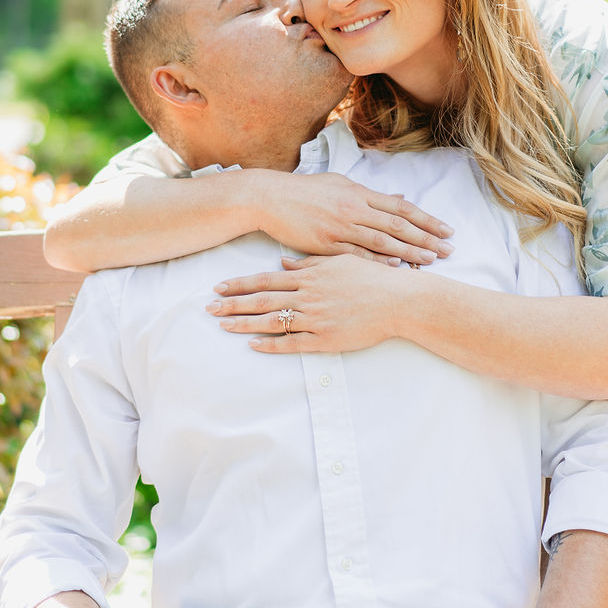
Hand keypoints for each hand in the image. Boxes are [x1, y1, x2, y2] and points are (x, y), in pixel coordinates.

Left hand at [209, 253, 410, 352]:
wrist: (398, 300)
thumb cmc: (372, 278)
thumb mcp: (339, 262)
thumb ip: (309, 263)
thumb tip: (282, 261)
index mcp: (310, 276)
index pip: (266, 279)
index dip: (240, 284)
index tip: (219, 287)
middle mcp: (308, 296)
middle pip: (262, 300)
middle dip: (233, 304)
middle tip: (209, 308)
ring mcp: (316, 318)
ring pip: (273, 321)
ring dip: (245, 324)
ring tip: (223, 326)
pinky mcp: (326, 339)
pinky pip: (293, 343)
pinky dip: (271, 344)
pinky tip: (253, 346)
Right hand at [258, 172, 452, 265]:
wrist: (269, 198)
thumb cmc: (303, 191)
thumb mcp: (339, 184)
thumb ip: (368, 193)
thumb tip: (398, 195)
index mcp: (359, 192)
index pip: (402, 207)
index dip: (427, 219)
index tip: (447, 229)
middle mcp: (354, 208)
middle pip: (399, 225)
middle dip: (427, 238)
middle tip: (449, 249)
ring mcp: (341, 227)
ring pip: (383, 241)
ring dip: (410, 251)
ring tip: (431, 260)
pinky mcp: (326, 244)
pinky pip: (358, 255)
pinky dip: (379, 261)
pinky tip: (397, 267)